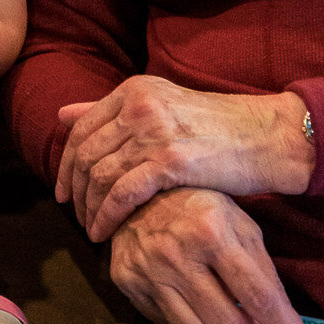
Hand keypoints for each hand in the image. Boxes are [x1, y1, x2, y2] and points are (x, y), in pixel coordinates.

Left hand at [56, 76, 313, 241]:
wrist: (261, 136)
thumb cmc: (212, 126)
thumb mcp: (159, 106)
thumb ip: (111, 111)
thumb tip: (62, 114)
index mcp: (132, 90)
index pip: (82, 128)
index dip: (66, 163)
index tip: (64, 190)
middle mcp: (137, 105)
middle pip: (85, 152)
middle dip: (74, 188)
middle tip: (73, 213)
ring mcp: (152, 131)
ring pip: (100, 174)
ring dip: (90, 207)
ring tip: (91, 228)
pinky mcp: (169, 160)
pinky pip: (122, 193)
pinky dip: (107, 216)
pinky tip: (105, 233)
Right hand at [109, 186, 313, 323]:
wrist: (133, 190)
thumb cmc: (195, 207)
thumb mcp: (237, 223)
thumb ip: (261, 268)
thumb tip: (277, 317)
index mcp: (212, 231)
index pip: (257, 294)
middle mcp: (177, 253)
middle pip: (227, 323)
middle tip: (250, 323)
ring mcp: (148, 268)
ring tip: (212, 302)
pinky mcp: (125, 280)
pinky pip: (165, 323)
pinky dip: (182, 316)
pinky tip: (181, 294)